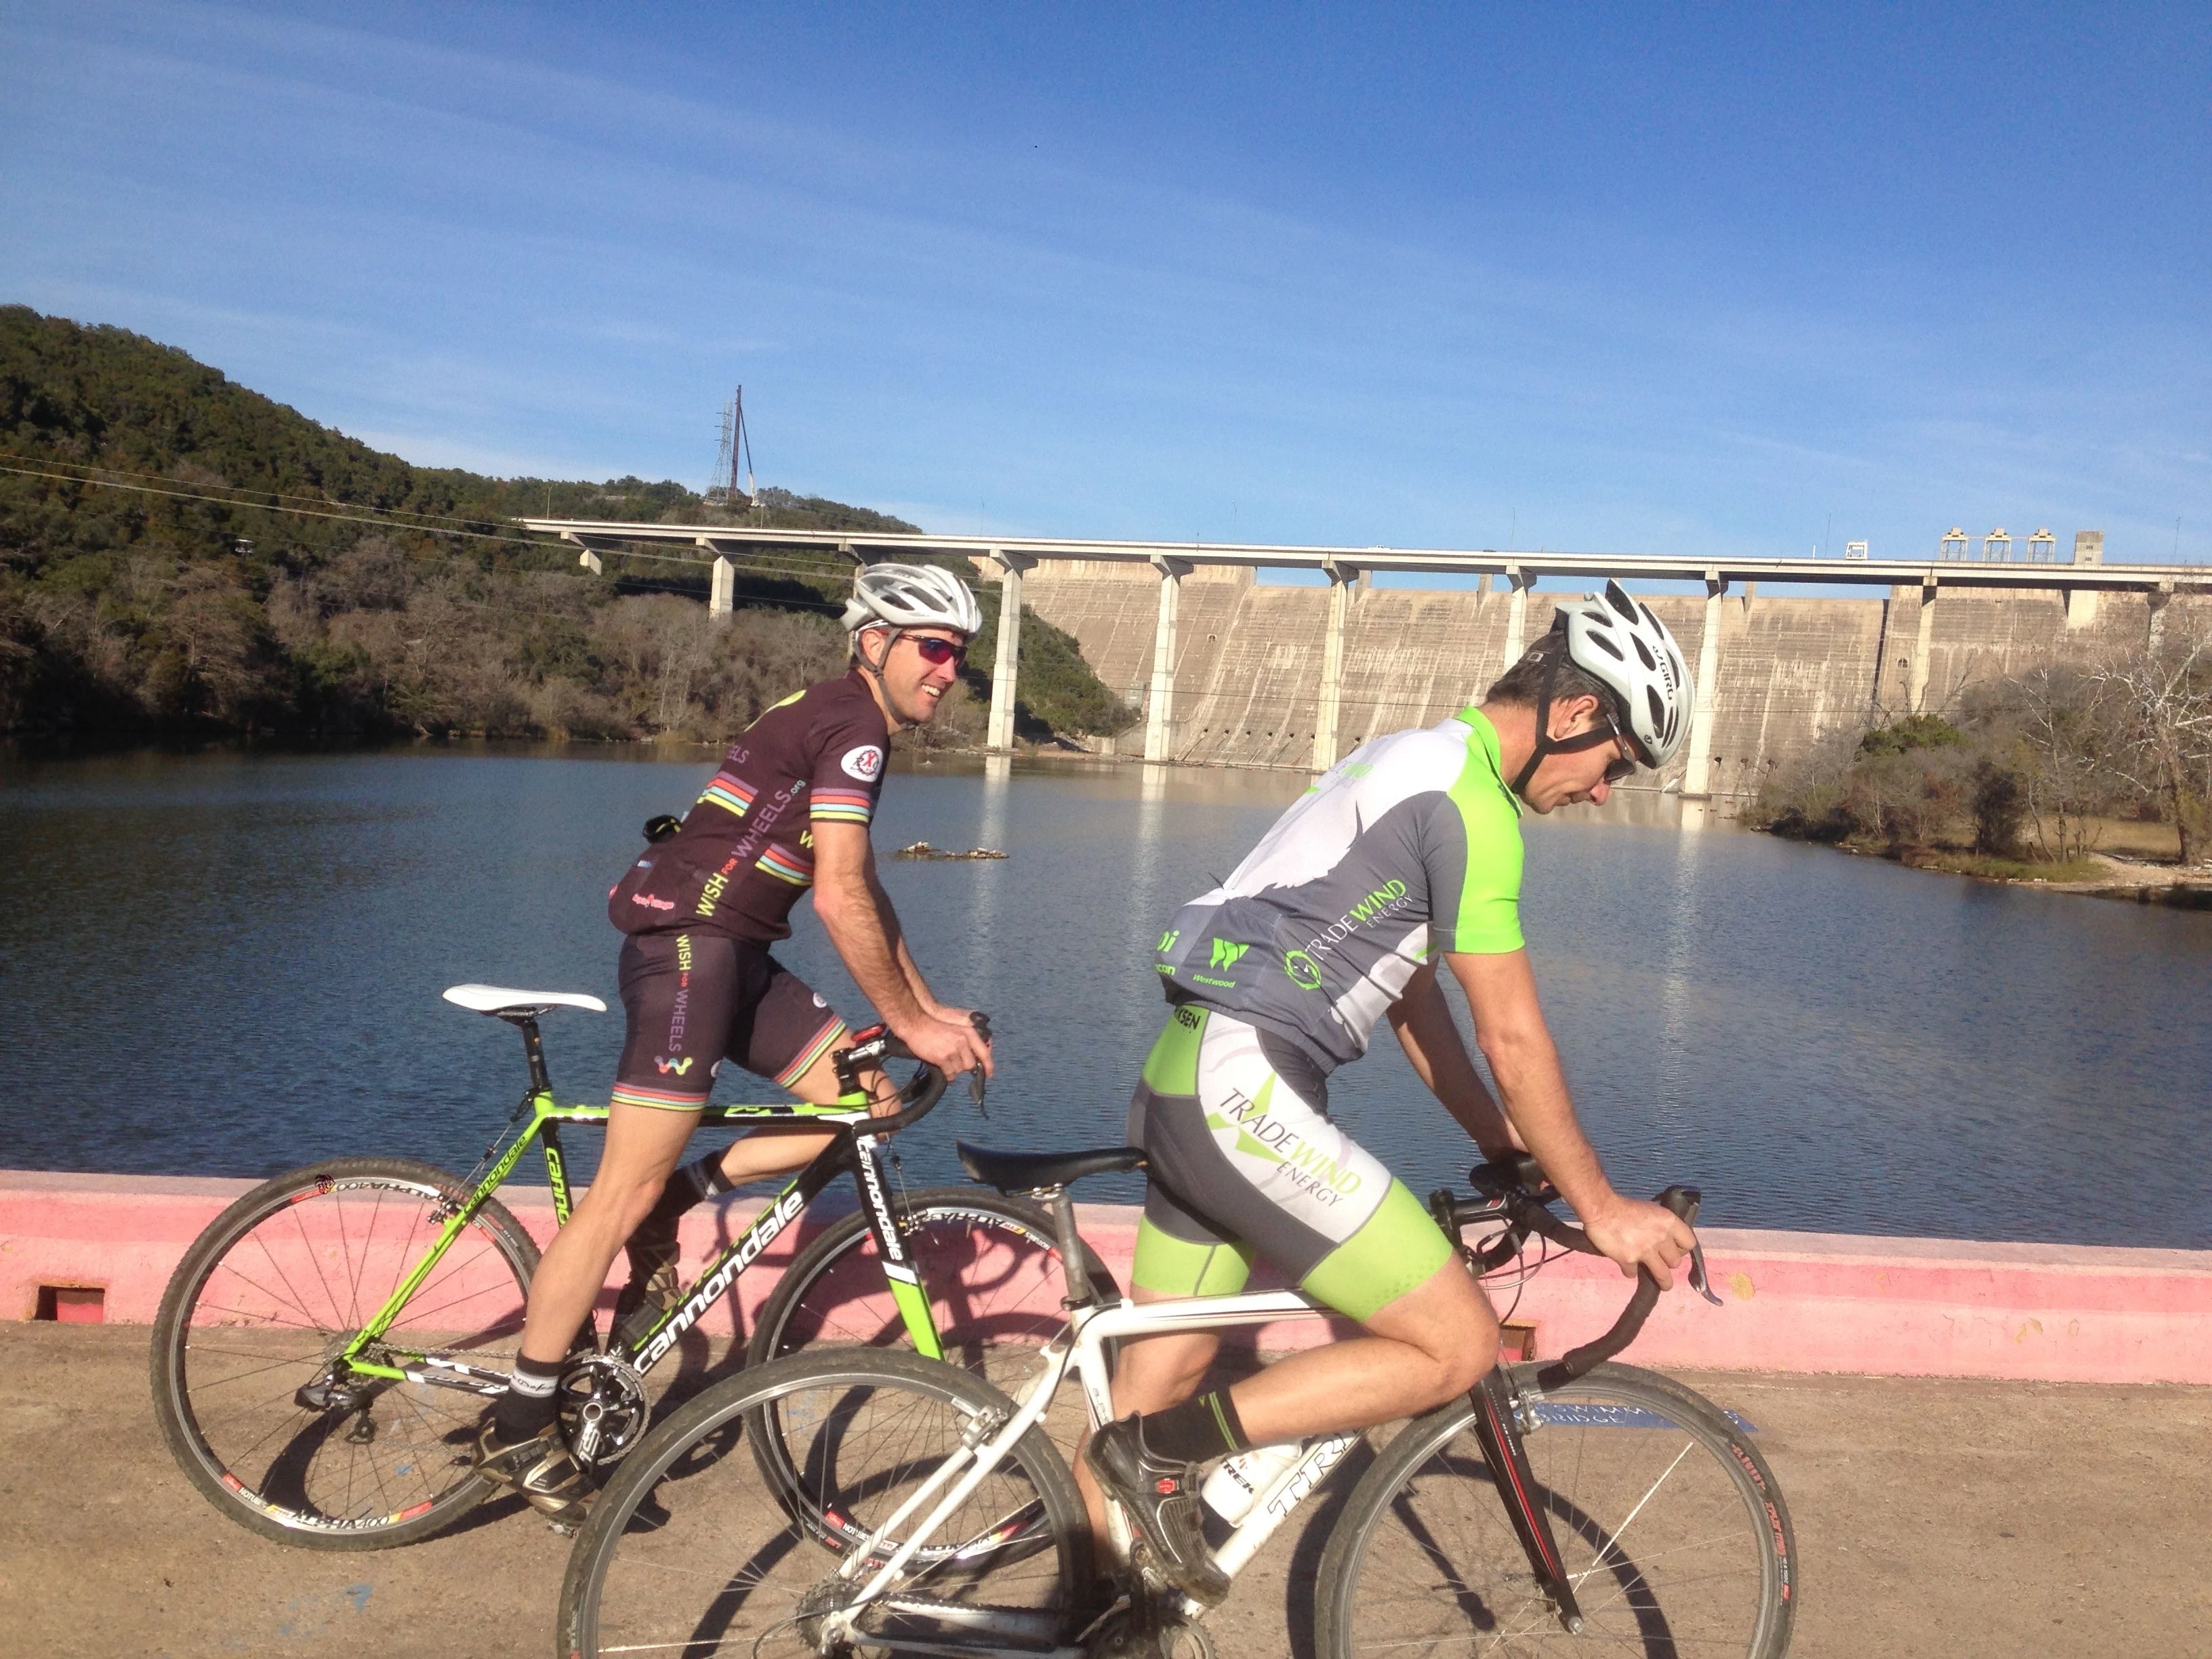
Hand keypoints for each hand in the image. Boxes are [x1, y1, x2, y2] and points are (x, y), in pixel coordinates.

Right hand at [894, 1009, 993, 1082]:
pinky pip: (950, 1074)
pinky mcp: (942, 1058)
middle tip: (955, 1062)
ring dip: (953, 1069)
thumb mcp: (957, 1029)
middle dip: (964, 1066)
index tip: (990, 1074)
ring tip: (945, 1061)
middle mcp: (963, 1042)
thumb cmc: (936, 1027)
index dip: (989, 1065)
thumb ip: (968, 1041)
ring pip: (959, 1071)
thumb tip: (976, 1058)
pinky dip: (947, 1075)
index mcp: (969, 1033)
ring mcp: (952, 1050)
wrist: (917, 1025)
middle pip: (970, 1065)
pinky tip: (943, 1068)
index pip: (984, 1053)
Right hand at [1580, 1193, 1694, 1283]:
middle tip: (1663, 1263)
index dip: (1682, 1249)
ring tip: (1664, 1285)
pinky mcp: (1629, 1260)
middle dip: (1669, 1263)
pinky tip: (1626, 1266)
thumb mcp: (1650, 1210)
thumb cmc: (1624, 1206)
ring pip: (1663, 1275)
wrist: (1601, 1208)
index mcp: (1668, 1222)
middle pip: (1676, 1262)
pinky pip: (1633, 1273)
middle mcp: (1661, 1238)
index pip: (1689, 1243)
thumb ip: (1660, 1226)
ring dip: (1663, 1281)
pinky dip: (1630, 1271)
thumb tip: (1664, 1239)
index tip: (1674, 1251)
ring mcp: (1645, 1251)